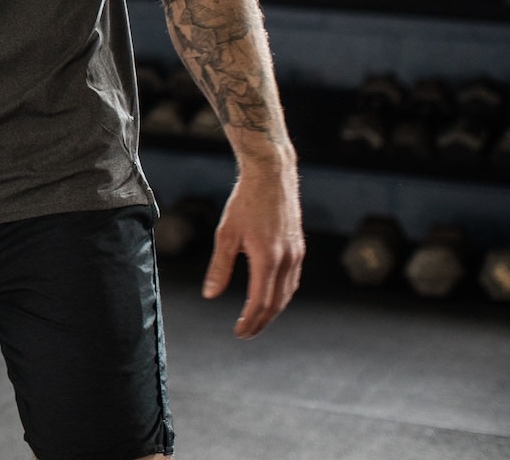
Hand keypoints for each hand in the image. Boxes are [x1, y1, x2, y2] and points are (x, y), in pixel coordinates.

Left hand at [204, 160, 303, 337]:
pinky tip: (271, 297)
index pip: (260, 302)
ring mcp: (297, 254)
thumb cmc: (245, 202)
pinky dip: (282, 295)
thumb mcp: (226, 234)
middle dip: (261, 322)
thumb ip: (220, 267)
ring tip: (256, 320)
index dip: (249, 321)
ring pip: (287, 294)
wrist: (272, 176)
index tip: (238, 333)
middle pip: (276, 303)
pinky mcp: (299, 248)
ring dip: (273, 311)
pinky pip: (293, 280)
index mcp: (267, 258)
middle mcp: (287, 260)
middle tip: (246, 333)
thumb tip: (210, 295)